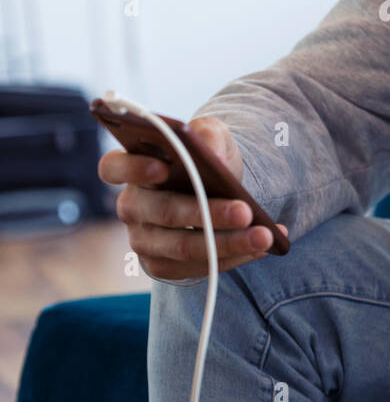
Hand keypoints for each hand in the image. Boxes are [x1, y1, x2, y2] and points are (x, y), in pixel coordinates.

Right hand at [98, 115, 287, 280]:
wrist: (217, 190)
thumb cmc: (205, 159)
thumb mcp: (211, 136)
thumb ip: (207, 134)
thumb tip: (211, 153)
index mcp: (130, 167)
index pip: (113, 167)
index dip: (133, 168)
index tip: (163, 168)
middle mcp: (131, 206)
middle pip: (164, 212)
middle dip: (208, 214)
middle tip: (245, 211)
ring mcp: (143, 239)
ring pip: (183, 247)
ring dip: (228, 243)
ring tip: (264, 236)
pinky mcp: (162, 265)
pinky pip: (197, 267)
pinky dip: (232, 258)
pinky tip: (259, 248)